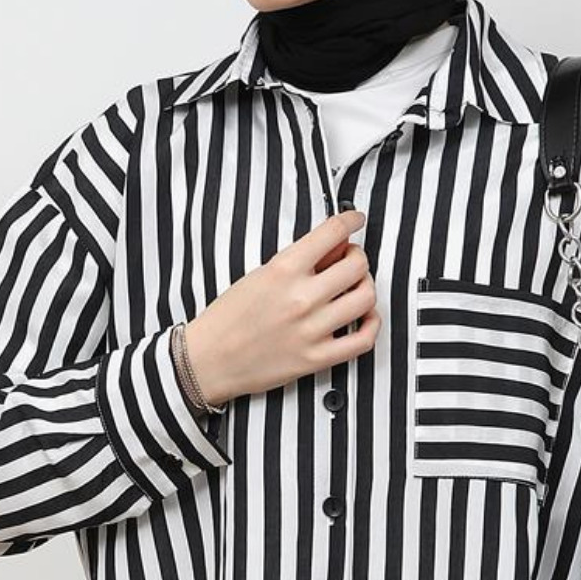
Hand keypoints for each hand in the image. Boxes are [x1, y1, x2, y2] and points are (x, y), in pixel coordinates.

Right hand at [183, 210, 380, 406]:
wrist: (209, 360)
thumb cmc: (228, 318)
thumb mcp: (258, 275)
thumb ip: (297, 261)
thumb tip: (333, 246)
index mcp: (282, 270)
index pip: (332, 232)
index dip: (350, 220)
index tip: (355, 219)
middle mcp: (300, 298)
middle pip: (357, 265)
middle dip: (357, 257)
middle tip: (350, 260)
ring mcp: (311, 330)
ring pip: (365, 298)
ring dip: (366, 287)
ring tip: (356, 288)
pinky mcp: (316, 358)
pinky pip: (363, 340)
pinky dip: (371, 325)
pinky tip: (365, 318)